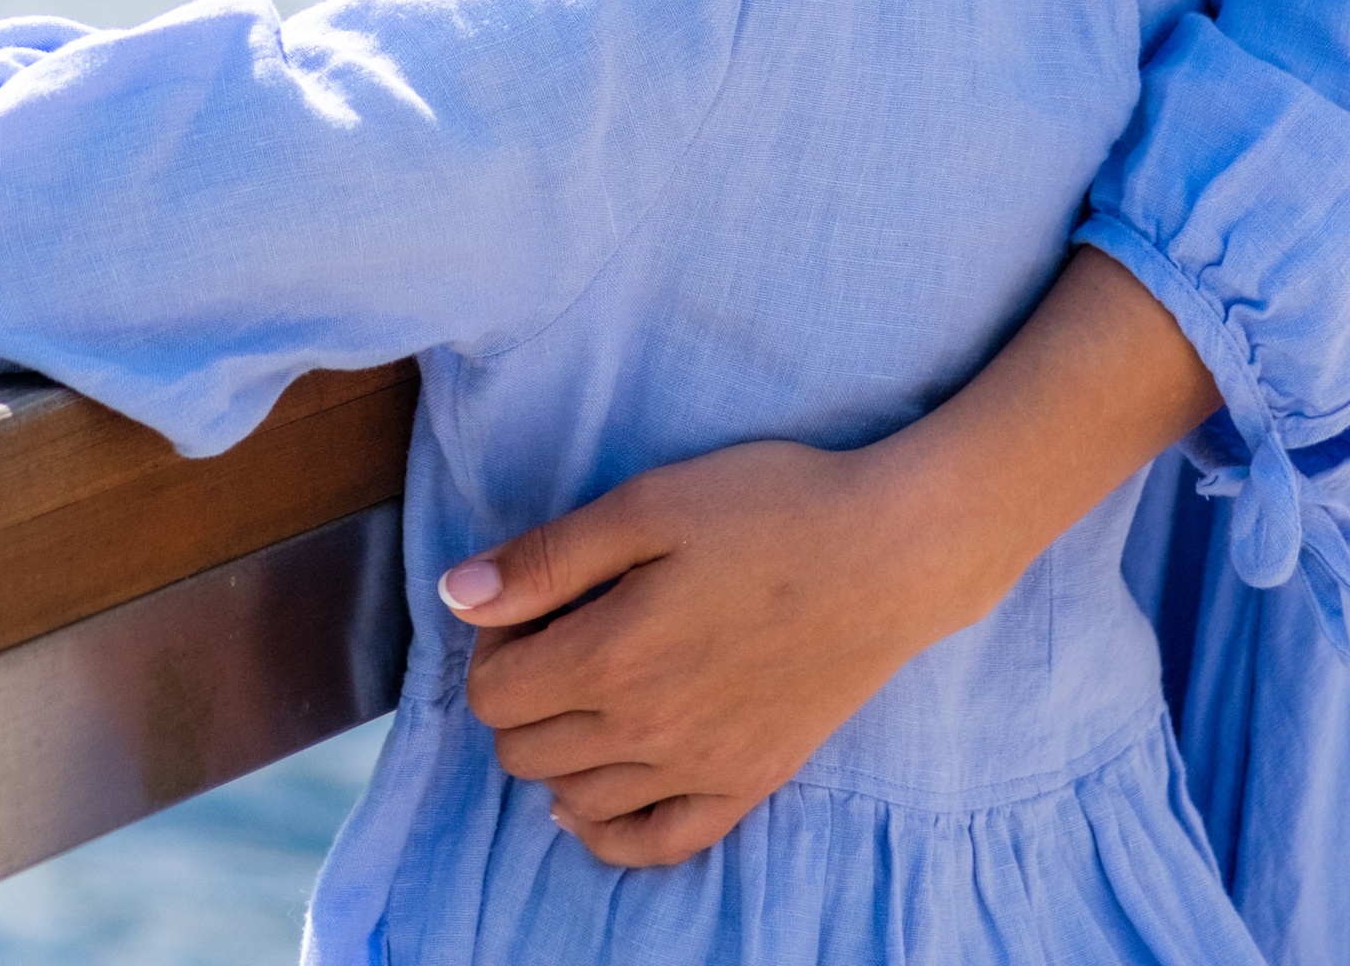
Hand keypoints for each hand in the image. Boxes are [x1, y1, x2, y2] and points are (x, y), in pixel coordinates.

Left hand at [440, 248, 1217, 867]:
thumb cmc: (771, 508)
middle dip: (517, 693)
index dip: (490, 646)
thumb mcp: (647, 504)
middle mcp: (647, 734)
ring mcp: (699, 771)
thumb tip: (456, 598)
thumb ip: (546, 558)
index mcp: (613, 658)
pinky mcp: (747, 786)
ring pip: (573, 799)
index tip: (525, 604)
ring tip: (583, 687)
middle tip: (554, 634)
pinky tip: (599, 788)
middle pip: (522, 751)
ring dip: (555, 749)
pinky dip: (609, 826)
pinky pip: (653, 845)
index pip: (492, 694)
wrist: (893, 554)